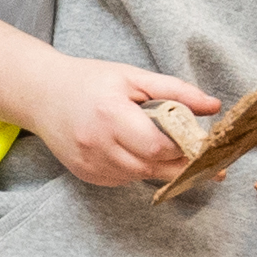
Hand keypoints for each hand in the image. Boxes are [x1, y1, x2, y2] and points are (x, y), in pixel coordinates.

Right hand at [22, 50, 216, 188]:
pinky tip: (135, 151)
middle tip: (204, 159)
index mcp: (111, 115)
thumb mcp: (133, 77)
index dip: (184, 148)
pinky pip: (123, 180)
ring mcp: (90, 164)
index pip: (158, 146)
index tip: (204, 144)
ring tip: (169, 149)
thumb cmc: (90, 81)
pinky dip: (137, 169)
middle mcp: (98, 144)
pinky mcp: (86, 175)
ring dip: (158, 167)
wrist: (42, 94)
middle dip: (180, 164)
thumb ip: (175, 91)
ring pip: (140, 177)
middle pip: (152, 168)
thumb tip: (214, 106)